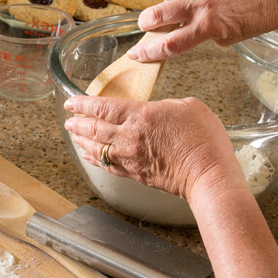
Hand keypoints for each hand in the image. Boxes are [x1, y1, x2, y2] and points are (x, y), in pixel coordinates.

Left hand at [63, 95, 244, 200]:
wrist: (208, 175)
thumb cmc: (203, 141)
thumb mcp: (188, 106)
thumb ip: (165, 104)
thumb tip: (156, 110)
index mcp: (140, 116)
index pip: (103, 107)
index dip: (83, 104)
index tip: (71, 102)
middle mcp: (129, 137)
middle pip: (93, 129)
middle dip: (77, 123)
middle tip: (68, 120)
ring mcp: (129, 158)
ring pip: (96, 148)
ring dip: (82, 141)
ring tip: (74, 135)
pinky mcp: (134, 174)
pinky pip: (107, 165)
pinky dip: (94, 159)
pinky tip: (90, 156)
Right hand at [128, 0, 277, 61]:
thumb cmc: (263, 12)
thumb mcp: (234, 36)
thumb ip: (206, 35)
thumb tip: (186, 32)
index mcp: (209, 27)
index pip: (168, 45)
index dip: (147, 52)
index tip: (136, 54)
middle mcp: (202, 3)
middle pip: (157, 16)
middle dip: (148, 22)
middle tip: (150, 22)